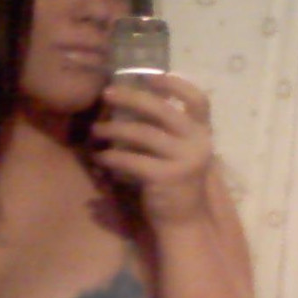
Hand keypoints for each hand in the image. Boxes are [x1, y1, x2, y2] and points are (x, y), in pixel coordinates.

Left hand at [91, 73, 214, 228]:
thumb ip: (163, 129)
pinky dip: (112, 157)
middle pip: (162, 110)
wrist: (183, 221)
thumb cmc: (173, 182)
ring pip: (141, 134)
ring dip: (113, 129)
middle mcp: (198, 142)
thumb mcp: (175, 151)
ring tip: (96, 130)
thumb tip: (130, 101)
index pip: (197, 100)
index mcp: (202, 132)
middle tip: (106, 94)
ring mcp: (184, 160)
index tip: (149, 76)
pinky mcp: (167, 177)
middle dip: (131, 98)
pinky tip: (100, 157)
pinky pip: (132, 160)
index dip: (175, 85)